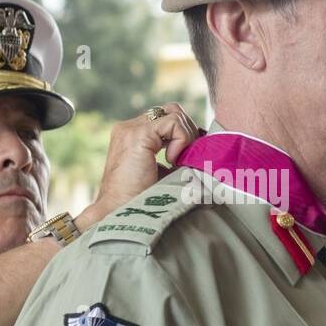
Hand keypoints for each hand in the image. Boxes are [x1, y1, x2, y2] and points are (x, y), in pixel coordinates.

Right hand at [76, 103, 201, 228]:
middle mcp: (129, 127)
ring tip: (177, 162)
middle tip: (187, 158)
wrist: (122, 214)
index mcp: (132, 135)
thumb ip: (176, 155)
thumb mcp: (163, 172)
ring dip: (186, 137)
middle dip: (188, 132)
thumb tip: (204, 148)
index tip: (187, 157)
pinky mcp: (138, 134)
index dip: (184, 134)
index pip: (167, 118)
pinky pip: (173, 122)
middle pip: (173, 110)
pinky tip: (172, 161)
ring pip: (175, 113)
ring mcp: (131, 129)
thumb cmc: (142, 200)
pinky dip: (181, 140)